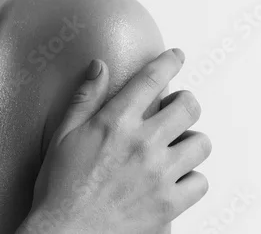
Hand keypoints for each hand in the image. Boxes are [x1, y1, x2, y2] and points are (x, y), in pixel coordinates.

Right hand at [25, 49, 209, 233]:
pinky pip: (200, 182)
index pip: (152, 80)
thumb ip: (85, 98)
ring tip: (178, 146)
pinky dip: (192, 179)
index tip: (177, 57)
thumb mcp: (63, 135)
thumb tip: (99, 67)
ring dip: (191, 141)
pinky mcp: (170, 204)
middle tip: (176, 109)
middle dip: (185, 102)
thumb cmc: (60, 188)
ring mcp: (160, 174)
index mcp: (116, 122)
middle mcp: (143, 143)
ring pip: (201, 143)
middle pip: (189, 107)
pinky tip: (177, 179)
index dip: (169, 62)